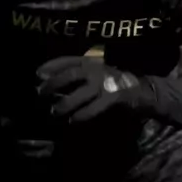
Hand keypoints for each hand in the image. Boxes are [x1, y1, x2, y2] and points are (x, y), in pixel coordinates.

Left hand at [36, 56, 159, 123]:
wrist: (144, 91)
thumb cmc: (115, 83)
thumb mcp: (98, 73)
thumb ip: (79, 76)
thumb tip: (52, 84)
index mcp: (92, 62)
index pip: (67, 60)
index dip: (50, 66)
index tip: (37, 74)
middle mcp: (98, 69)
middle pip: (69, 76)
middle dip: (52, 85)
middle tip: (40, 95)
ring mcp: (106, 83)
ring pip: (79, 93)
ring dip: (64, 104)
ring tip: (54, 112)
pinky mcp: (114, 98)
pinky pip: (93, 108)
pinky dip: (82, 115)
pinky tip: (73, 121)